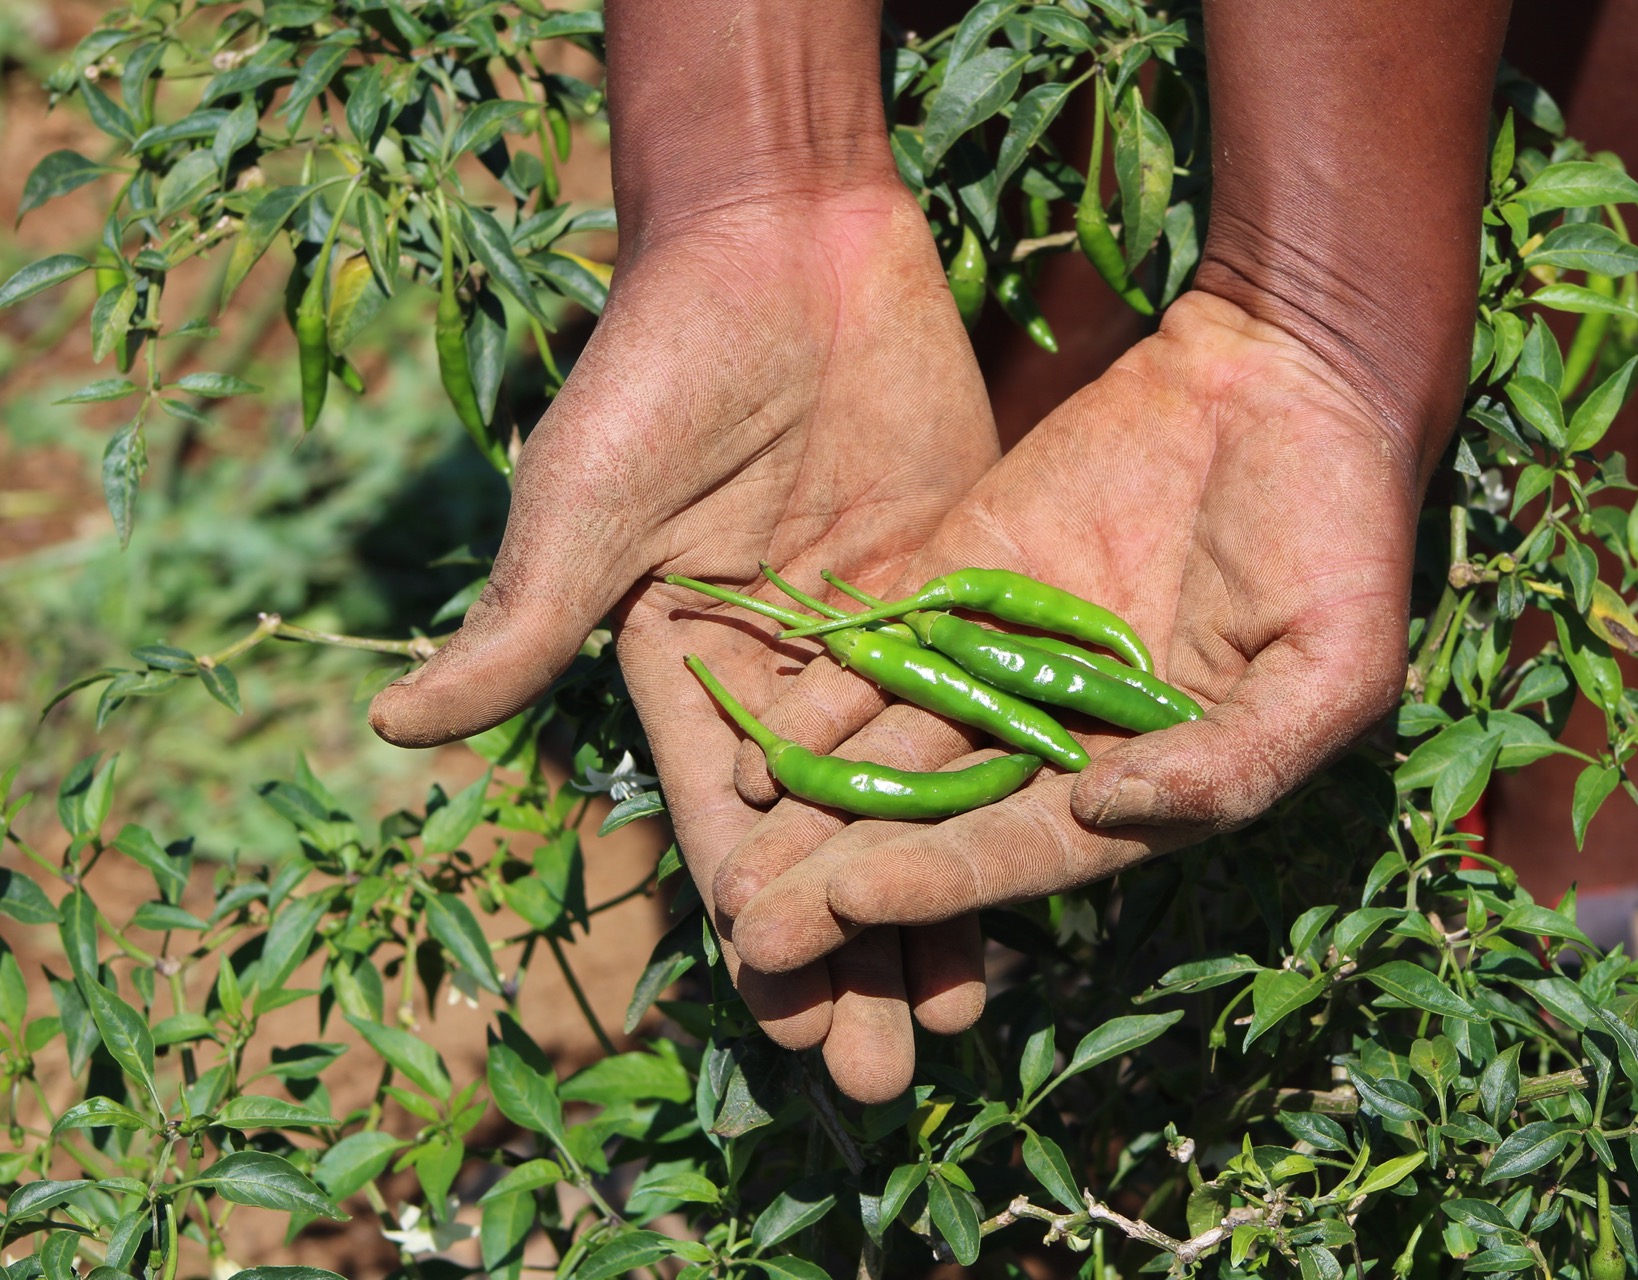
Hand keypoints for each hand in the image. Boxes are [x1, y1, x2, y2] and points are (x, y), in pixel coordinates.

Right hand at [368, 183, 1001, 1100]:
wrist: (782, 247)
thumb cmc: (661, 367)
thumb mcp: (590, 499)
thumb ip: (526, 620)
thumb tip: (394, 726)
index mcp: (684, 680)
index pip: (725, 828)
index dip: (759, 927)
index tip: (790, 1023)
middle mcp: (782, 682)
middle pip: (826, 840)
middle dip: (852, 952)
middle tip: (887, 1071)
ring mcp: (874, 642)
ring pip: (913, 794)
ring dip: (939, 895)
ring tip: (973, 1004)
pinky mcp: (956, 588)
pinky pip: (984, 704)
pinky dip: (1009, 783)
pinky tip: (1050, 861)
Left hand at [713, 290, 1423, 1088]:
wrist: (1289, 380)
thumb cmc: (1343, 535)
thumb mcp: (1331, 668)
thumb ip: (1233, 761)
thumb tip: (1102, 817)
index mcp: (1144, 781)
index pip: (1025, 850)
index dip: (940, 881)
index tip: (849, 905)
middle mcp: (1058, 736)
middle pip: (935, 821)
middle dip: (844, 878)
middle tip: (748, 933)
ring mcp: (1002, 655)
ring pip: (891, 742)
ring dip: (810, 801)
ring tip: (725, 859)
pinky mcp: (963, 575)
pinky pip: (883, 641)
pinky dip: (822, 687)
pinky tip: (749, 731)